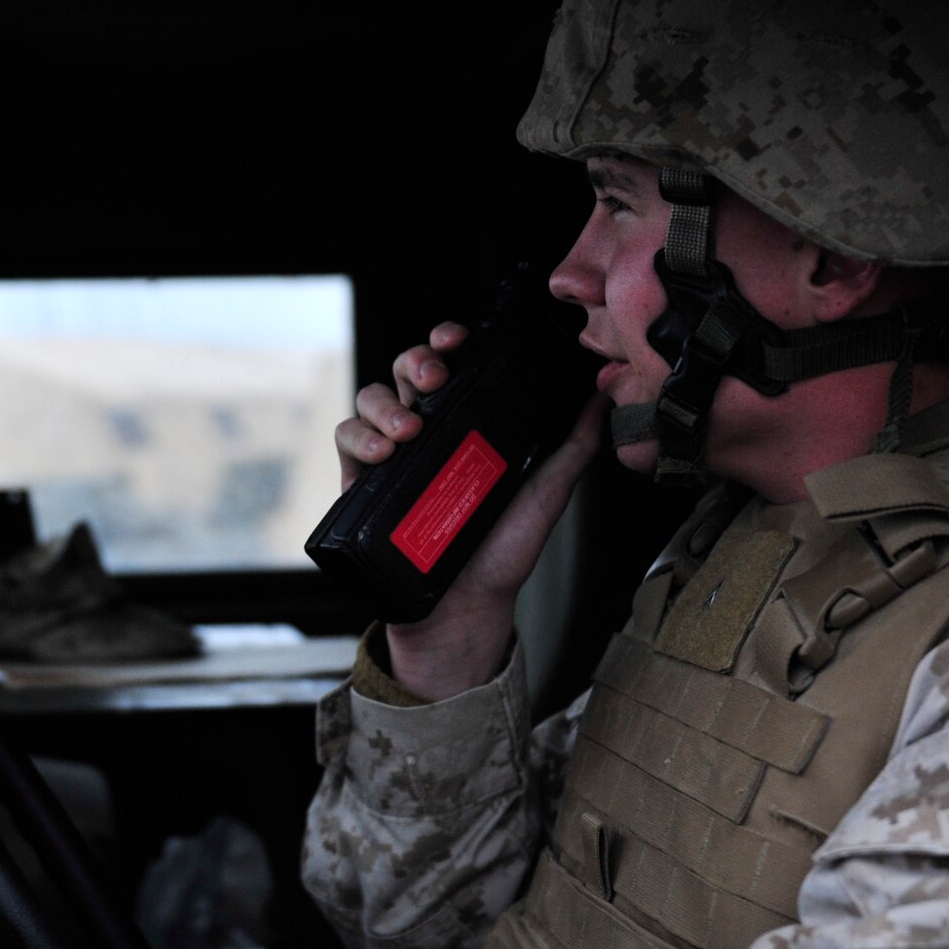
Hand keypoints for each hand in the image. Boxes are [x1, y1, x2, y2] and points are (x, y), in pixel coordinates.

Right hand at [333, 322, 610, 699]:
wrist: (465, 608)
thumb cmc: (503, 551)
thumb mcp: (547, 492)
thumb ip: (574, 444)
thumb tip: (602, 397)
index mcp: (468, 424)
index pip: (453, 363)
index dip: (449, 341)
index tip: (459, 341)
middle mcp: (428, 431)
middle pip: (408, 369)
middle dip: (417, 360)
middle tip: (435, 380)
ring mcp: (392, 454)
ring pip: (373, 396)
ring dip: (387, 401)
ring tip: (409, 430)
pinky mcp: (361, 481)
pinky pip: (346, 437)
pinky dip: (359, 436)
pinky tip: (384, 454)